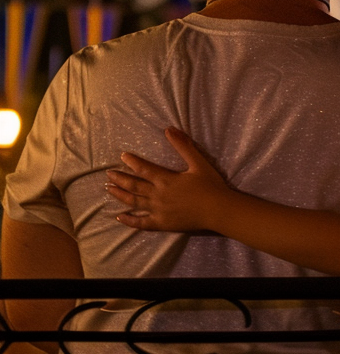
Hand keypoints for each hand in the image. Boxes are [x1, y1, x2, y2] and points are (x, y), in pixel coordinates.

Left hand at [105, 128, 229, 232]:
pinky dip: (129, 220)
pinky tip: (120, 217)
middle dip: (121, 179)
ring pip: (134, 202)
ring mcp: (158, 211)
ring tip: (109, 190)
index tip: (122, 156)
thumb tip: (169, 130)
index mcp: (166, 179)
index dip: (132, 162)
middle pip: (135, 186)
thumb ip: (183, 146)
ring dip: (120, 196)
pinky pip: (141, 223)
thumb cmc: (210, 184)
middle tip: (109, 174)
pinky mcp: (161, 224)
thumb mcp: (198, 162)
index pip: (144, 169)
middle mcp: (158, 195)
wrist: (218, 210)